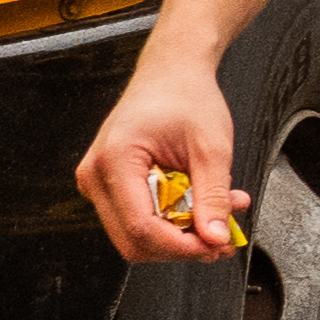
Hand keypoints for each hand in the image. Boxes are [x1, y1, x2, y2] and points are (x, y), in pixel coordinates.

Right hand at [68, 40, 245, 264]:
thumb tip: (214, 239)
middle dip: (182, 246)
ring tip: (220, 213)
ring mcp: (98, 183)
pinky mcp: (110, 187)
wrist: (171, 72)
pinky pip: (138, 220)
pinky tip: (200, 207)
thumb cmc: (186, 96)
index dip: (181, 246)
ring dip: (180, 236)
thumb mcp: (212, 147)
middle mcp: (96, 175)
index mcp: (115, 160)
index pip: (141, 228)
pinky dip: (172, 223)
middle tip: (223, 236)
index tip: (215, 245)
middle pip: (134, 241)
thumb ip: (213, 197)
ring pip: (135, 237)